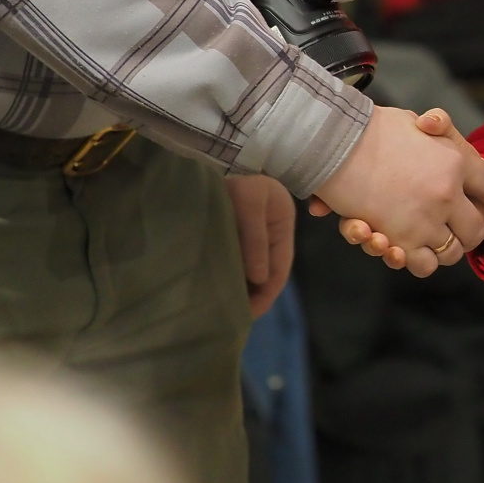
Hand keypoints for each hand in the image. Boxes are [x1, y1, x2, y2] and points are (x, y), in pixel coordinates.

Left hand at [225, 174, 295, 318]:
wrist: (201, 164)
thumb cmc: (232, 179)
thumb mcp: (249, 201)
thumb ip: (255, 239)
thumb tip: (259, 279)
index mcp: (282, 223)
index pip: (280, 269)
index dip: (267, 295)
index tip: (248, 315)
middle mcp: (268, 231)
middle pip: (266, 273)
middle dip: (253, 296)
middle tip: (232, 318)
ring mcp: (249, 234)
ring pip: (249, 270)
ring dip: (239, 288)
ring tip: (222, 310)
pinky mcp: (230, 235)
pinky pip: (233, 263)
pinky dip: (227, 278)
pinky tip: (213, 290)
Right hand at [308, 106, 483, 278]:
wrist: (335, 142)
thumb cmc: (371, 129)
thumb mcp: (410, 120)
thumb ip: (432, 124)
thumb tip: (431, 124)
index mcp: (457, 162)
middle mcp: (448, 194)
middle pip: (477, 228)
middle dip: (467, 231)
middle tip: (453, 227)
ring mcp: (427, 221)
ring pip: (451, 252)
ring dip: (441, 249)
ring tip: (422, 236)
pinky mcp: (402, 241)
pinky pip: (423, 264)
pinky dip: (414, 260)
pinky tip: (397, 245)